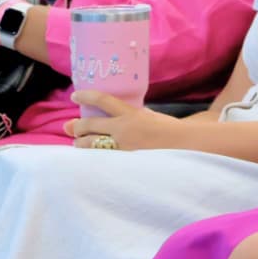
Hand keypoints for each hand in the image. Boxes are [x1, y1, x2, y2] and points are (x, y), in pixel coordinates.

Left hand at [66, 91, 181, 149]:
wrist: (186, 147)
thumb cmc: (173, 131)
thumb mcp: (153, 116)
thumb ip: (136, 115)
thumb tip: (125, 115)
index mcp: (131, 115)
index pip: (102, 100)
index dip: (86, 96)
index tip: (75, 95)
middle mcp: (123, 130)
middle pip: (89, 125)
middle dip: (76, 127)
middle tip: (71, 127)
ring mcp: (121, 148)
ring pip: (90, 145)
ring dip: (80, 144)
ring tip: (78, 144)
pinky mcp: (122, 163)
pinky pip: (100, 160)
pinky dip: (92, 158)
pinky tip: (89, 159)